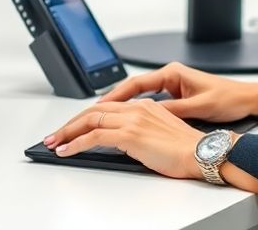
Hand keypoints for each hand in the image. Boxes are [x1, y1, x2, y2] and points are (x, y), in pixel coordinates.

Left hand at [43, 98, 209, 179]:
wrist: (202, 153)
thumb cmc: (188, 149)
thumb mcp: (161, 133)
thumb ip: (141, 131)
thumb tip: (123, 143)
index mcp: (145, 105)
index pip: (107, 107)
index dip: (86, 117)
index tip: (74, 126)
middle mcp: (137, 108)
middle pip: (94, 110)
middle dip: (71, 123)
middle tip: (56, 134)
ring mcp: (132, 119)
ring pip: (90, 120)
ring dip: (68, 132)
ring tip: (55, 142)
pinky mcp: (130, 135)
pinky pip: (94, 136)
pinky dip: (76, 143)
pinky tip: (67, 150)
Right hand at [100, 61, 257, 121]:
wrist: (247, 99)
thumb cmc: (228, 99)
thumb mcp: (198, 107)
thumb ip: (173, 110)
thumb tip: (150, 114)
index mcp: (173, 73)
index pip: (136, 83)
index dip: (116, 95)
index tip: (100, 106)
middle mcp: (170, 76)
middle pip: (133, 88)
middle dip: (112, 100)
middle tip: (93, 114)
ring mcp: (172, 85)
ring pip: (139, 95)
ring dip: (122, 105)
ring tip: (104, 118)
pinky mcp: (176, 95)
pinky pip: (149, 101)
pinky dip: (136, 109)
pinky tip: (127, 119)